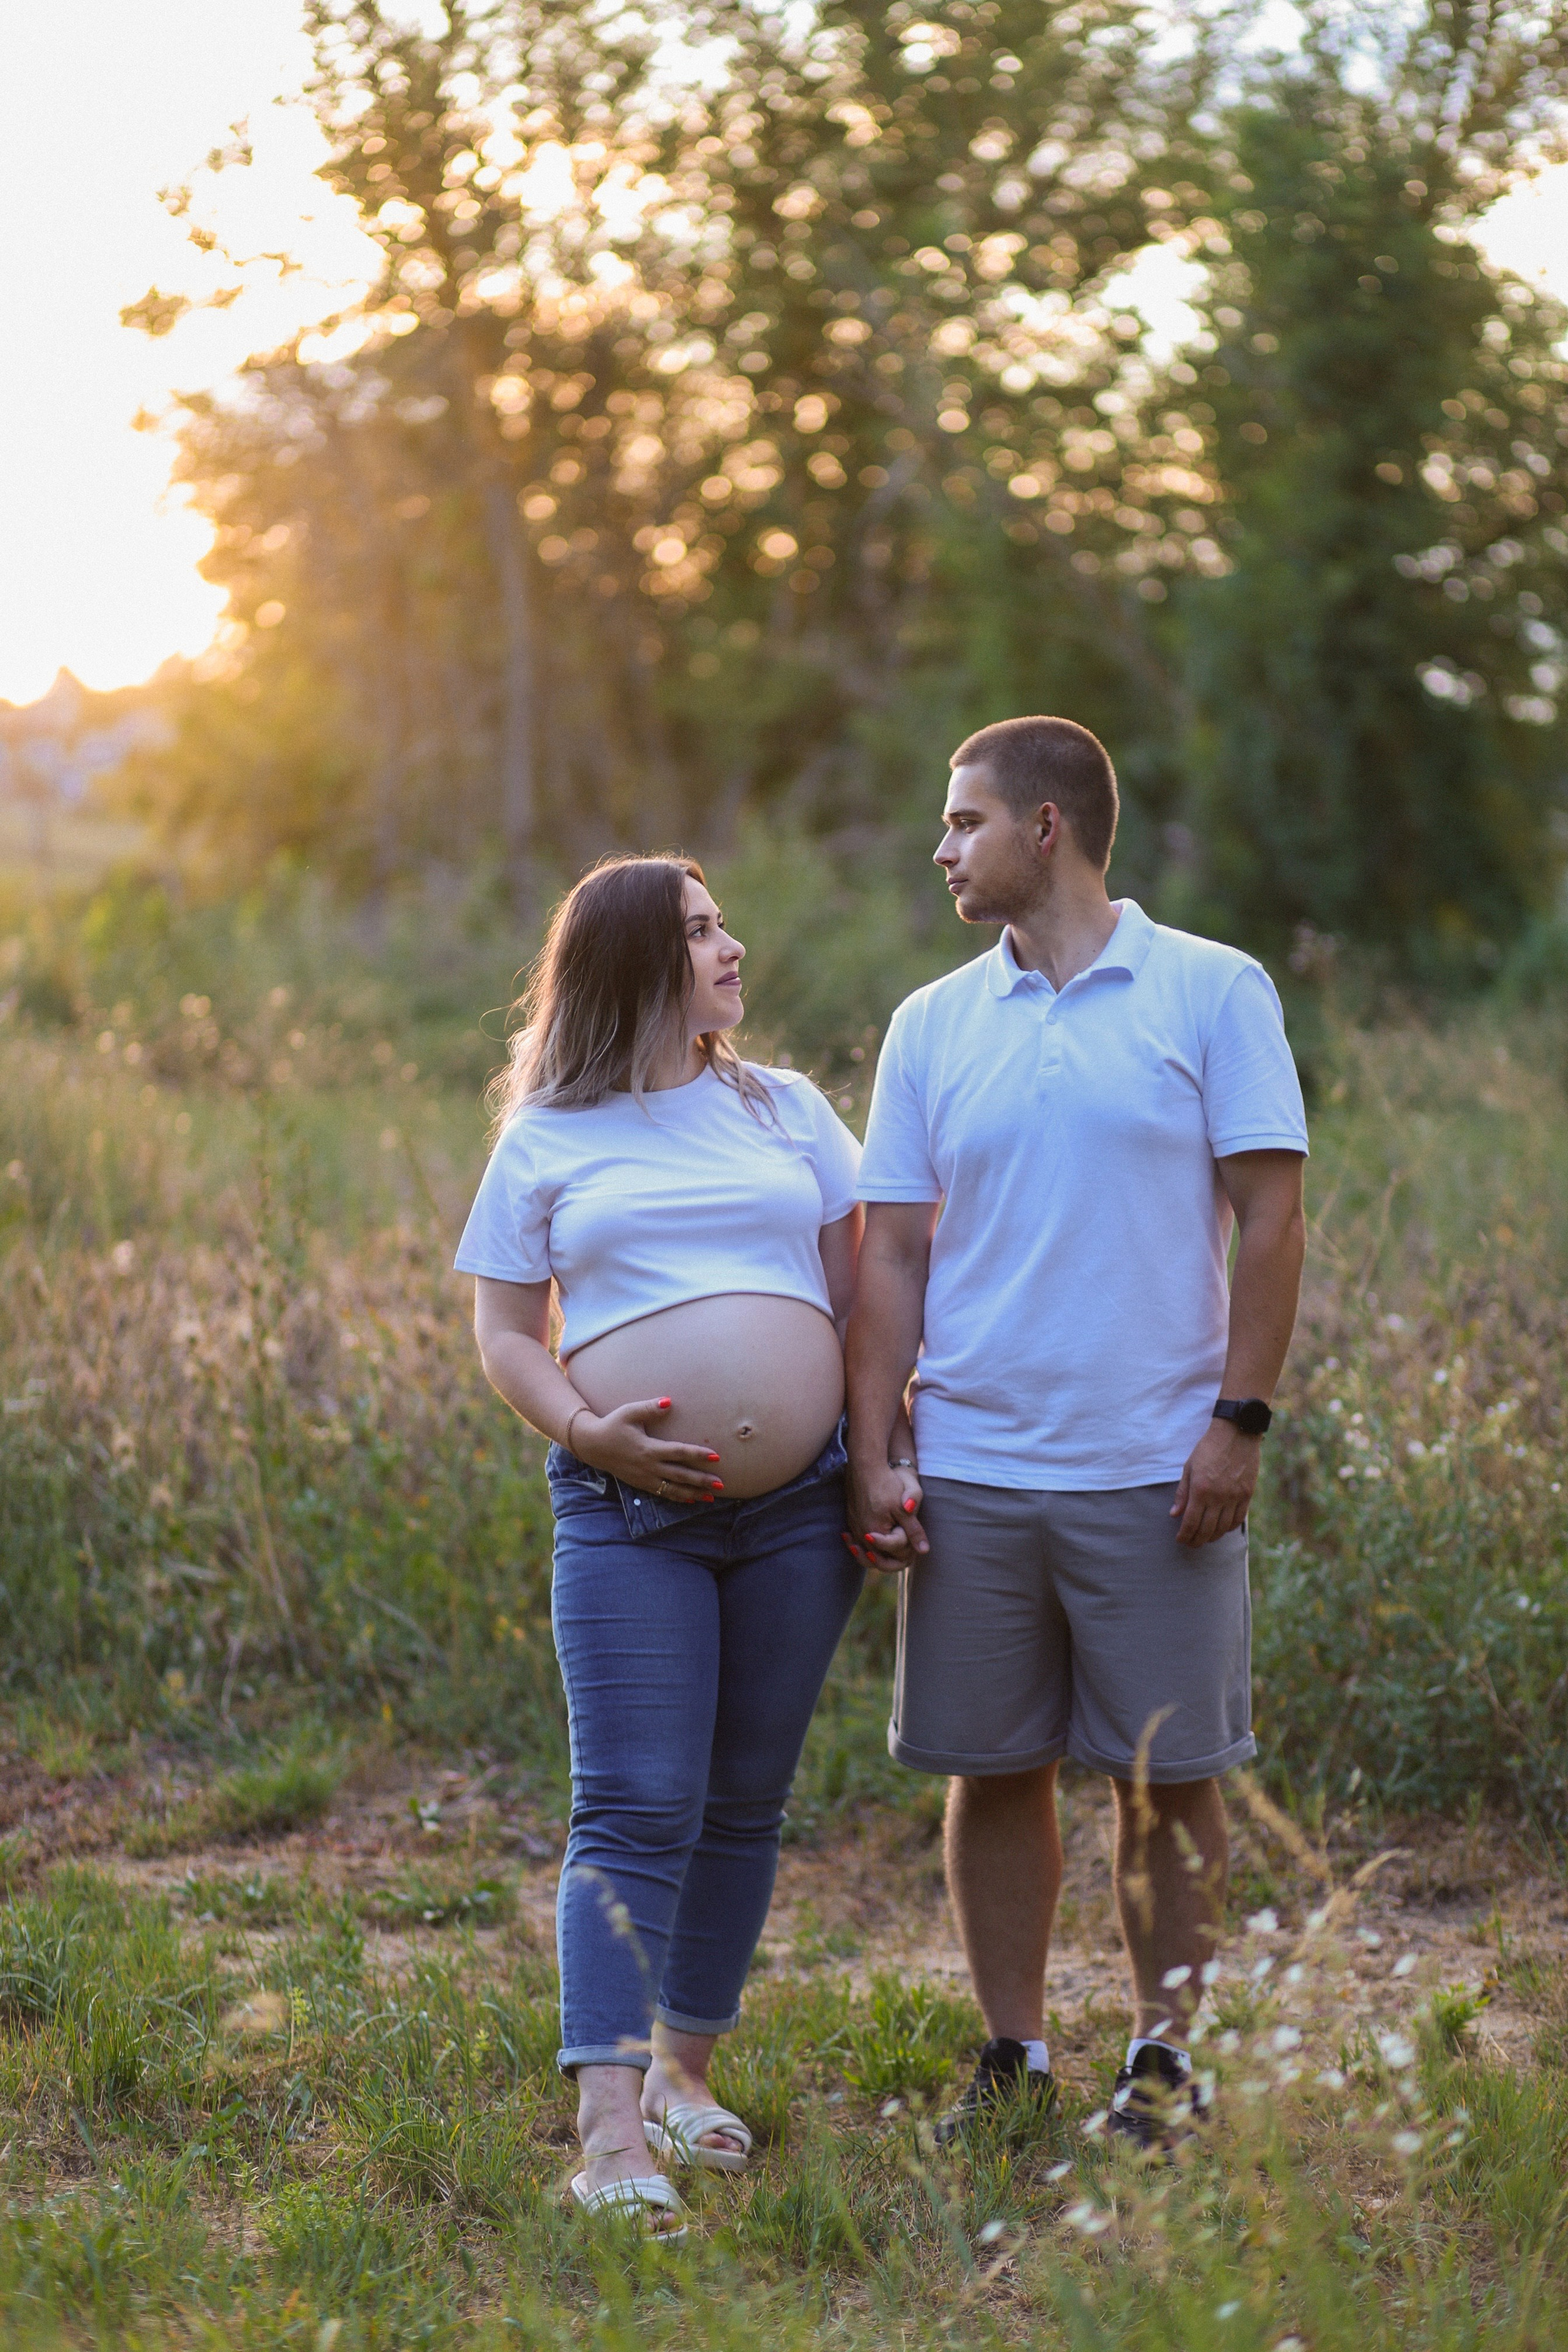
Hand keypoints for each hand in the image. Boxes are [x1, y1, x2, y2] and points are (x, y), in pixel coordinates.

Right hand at [573, 1398, 724, 1500]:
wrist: (592, 1445)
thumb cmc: (613, 1425)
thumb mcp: (629, 1412)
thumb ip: (650, 1407)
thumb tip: (669, 1401)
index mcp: (648, 1449)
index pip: (678, 1452)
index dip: (697, 1454)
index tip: (716, 1456)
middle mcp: (648, 1466)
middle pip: (680, 1475)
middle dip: (701, 1480)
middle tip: (721, 1483)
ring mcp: (644, 1478)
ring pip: (673, 1489)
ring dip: (694, 1493)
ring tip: (712, 1496)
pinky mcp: (641, 1484)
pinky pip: (663, 1494)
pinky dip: (679, 1498)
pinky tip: (692, 1500)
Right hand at [845, 1458, 927, 1571]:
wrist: (866, 1466)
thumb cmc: (887, 1484)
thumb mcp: (905, 1508)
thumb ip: (913, 1530)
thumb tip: (923, 1550)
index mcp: (876, 1534)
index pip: (895, 1554)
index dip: (908, 1550)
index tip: (914, 1542)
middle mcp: (862, 1534)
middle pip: (879, 1559)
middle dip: (892, 1559)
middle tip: (905, 1555)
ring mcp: (854, 1527)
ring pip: (865, 1552)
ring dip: (877, 1555)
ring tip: (888, 1553)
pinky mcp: (851, 1520)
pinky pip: (856, 1540)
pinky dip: (864, 1545)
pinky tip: (871, 1541)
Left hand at [1171, 1421, 1259, 1546]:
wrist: (1236, 1433)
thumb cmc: (1209, 1448)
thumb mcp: (1189, 1467)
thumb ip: (1182, 1493)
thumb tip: (1174, 1513)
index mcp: (1200, 1490)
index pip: (1191, 1522)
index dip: (1185, 1535)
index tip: (1180, 1540)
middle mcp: (1218, 1497)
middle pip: (1206, 1530)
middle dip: (1196, 1540)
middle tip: (1191, 1543)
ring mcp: (1234, 1497)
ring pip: (1223, 1528)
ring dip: (1212, 1537)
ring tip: (1204, 1538)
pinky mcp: (1247, 1495)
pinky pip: (1238, 1519)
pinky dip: (1228, 1528)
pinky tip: (1221, 1528)